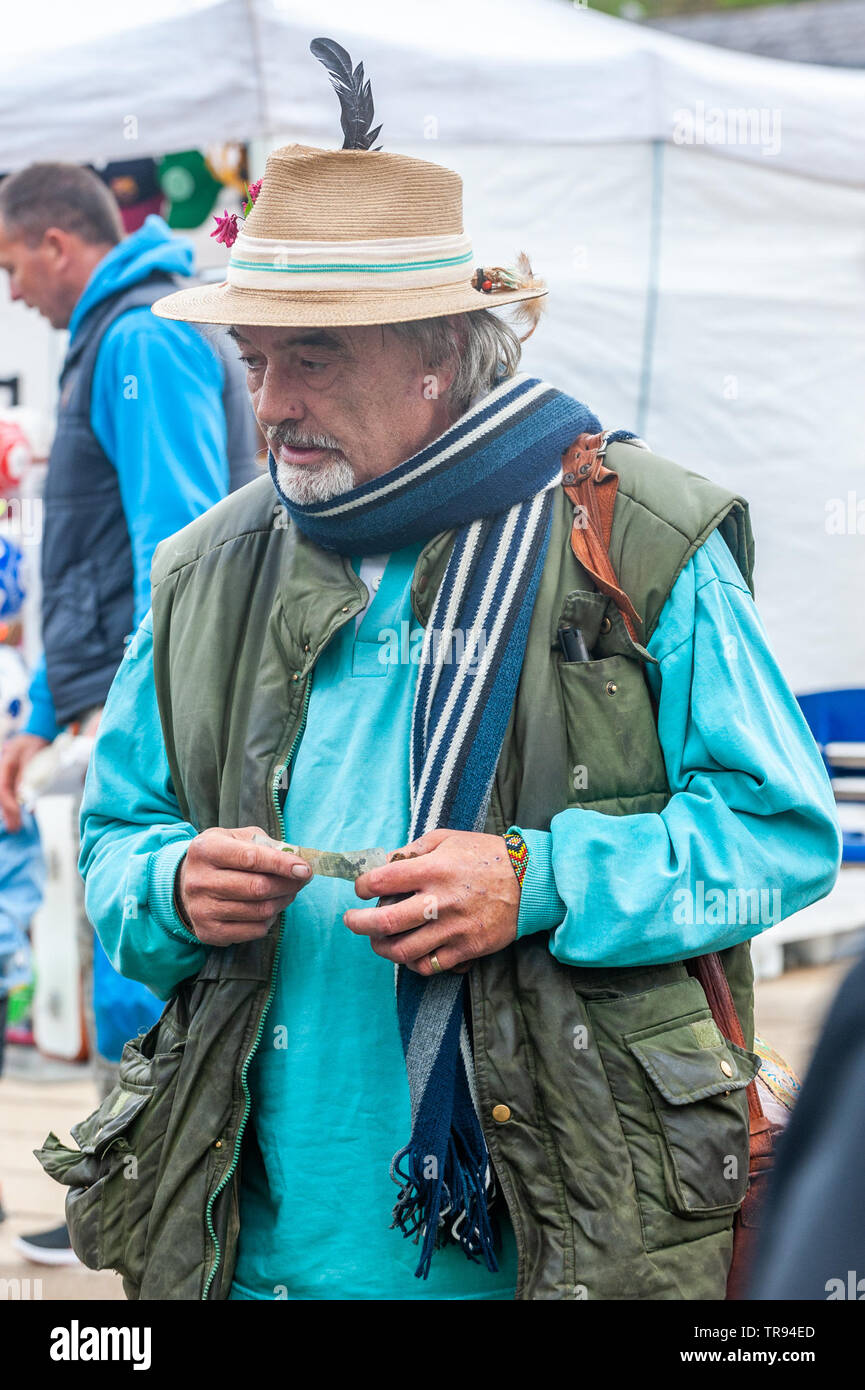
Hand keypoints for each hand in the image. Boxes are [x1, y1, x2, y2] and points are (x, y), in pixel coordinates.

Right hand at [0, 732, 49, 831]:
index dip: (8, 802)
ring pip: (5, 798)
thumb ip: (26, 773)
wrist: (32, 738)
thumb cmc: (32, 744)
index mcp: (5, 766)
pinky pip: (11, 797)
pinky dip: (14, 808)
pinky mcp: (13, 783)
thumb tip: (22, 793)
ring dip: (9, 814)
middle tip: (14, 828)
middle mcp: (3, 773)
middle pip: (2, 795)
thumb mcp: (32, 755)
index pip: (2, 787)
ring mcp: (6, 779)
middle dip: (8, 812)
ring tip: (15, 828)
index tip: (17, 812)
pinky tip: (17, 819)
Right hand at [176, 826, 311, 945]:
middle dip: (288, 884)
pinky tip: (269, 908)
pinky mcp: (208, 931)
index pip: (251, 858)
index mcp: (206, 849)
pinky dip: (269, 920)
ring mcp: (201, 909)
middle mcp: (199, 880)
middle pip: (258, 888)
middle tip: (302, 880)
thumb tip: (298, 863)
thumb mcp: (237, 838)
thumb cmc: (221, 856)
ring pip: (259, 911)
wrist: (185, 883)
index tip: (305, 869)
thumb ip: (267, 846)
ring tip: (288, 892)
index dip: (282, 864)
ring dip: (283, 902)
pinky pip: (253, 930)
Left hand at [345, 829, 519, 975]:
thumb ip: (414, 849)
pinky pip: (429, 965)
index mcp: (434, 868)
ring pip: (402, 950)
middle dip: (358, 923)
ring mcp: (453, 928)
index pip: (383, 880)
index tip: (362, 888)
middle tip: (351, 920)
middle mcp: (440, 900)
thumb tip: (385, 863)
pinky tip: (407, 954)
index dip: (363, 886)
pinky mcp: (466, 948)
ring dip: (381, 947)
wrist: (530, 881)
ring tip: (376, 941)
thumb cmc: (486, 855)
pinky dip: (412, 963)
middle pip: (385, 921)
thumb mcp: (448, 838)